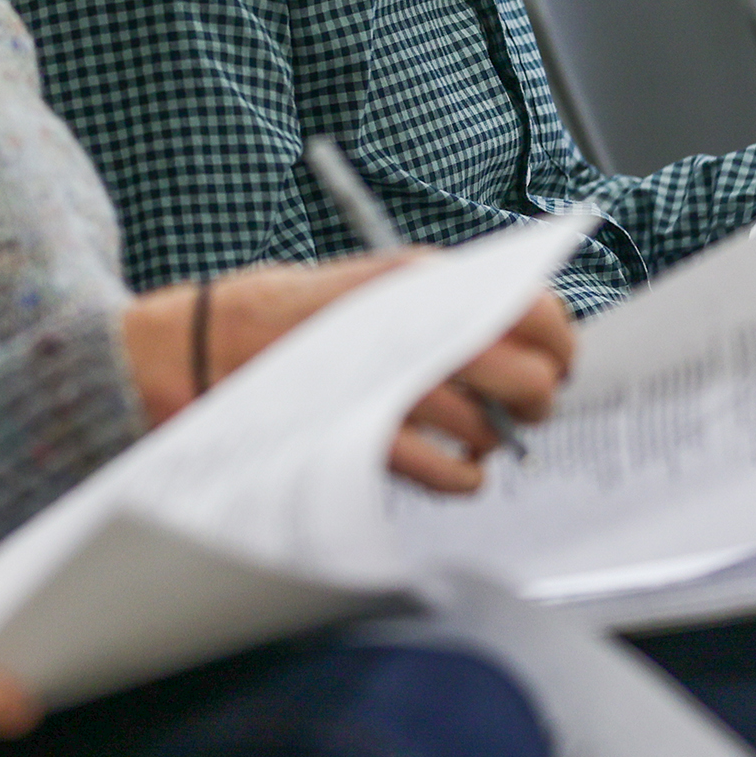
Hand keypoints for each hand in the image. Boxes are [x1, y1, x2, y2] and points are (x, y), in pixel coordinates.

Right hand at [123, 257, 575, 493]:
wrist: (196, 347)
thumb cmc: (281, 315)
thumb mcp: (365, 283)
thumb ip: (436, 300)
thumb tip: (514, 330)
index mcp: (422, 279)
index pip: (537, 310)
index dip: (560, 344)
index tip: (555, 360)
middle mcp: (418, 328)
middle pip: (530, 376)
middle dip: (538, 399)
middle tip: (522, 407)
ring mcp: (394, 385)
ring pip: (496, 429)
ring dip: (496, 441)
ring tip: (472, 437)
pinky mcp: (369, 438)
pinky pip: (453, 474)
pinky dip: (463, 478)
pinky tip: (451, 468)